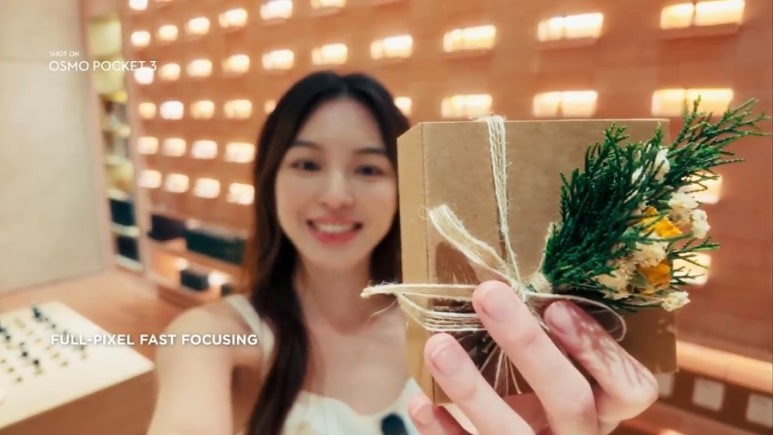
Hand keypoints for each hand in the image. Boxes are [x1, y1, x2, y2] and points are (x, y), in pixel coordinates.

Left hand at [407, 280, 658, 434]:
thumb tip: (510, 275)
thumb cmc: (545, 386)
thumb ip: (555, 335)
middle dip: (528, 346)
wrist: (531, 434)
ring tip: (438, 345)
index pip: (631, 389)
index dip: (599, 350)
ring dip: (472, 388)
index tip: (556, 306)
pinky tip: (421, 401)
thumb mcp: (565, 366)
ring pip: (514, 432)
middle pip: (570, 400)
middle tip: (488, 295)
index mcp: (606, 406)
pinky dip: (443, 430)